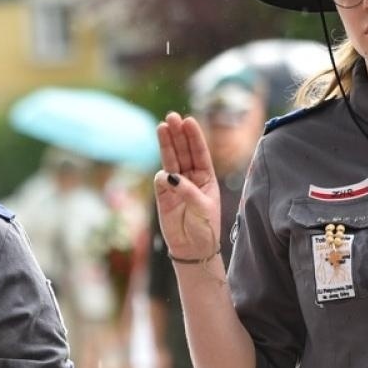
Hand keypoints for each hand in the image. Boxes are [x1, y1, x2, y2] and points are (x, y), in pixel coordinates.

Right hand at [153, 113, 223, 263]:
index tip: (188, 120)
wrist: (192, 249)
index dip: (193, 136)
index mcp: (206, 177)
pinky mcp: (162, 195)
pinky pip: (160, 181)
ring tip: (161, 126)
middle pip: (183, 151)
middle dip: (177, 134)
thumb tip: (168, 176)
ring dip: (166, 144)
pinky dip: (162, 176)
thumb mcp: (202, 208)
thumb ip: (187, 191)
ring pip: (170, 160)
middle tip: (171, 117)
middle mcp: (190, 177)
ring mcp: (175, 185)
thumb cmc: (204, 228)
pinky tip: (165, 173)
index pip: (199, 152)